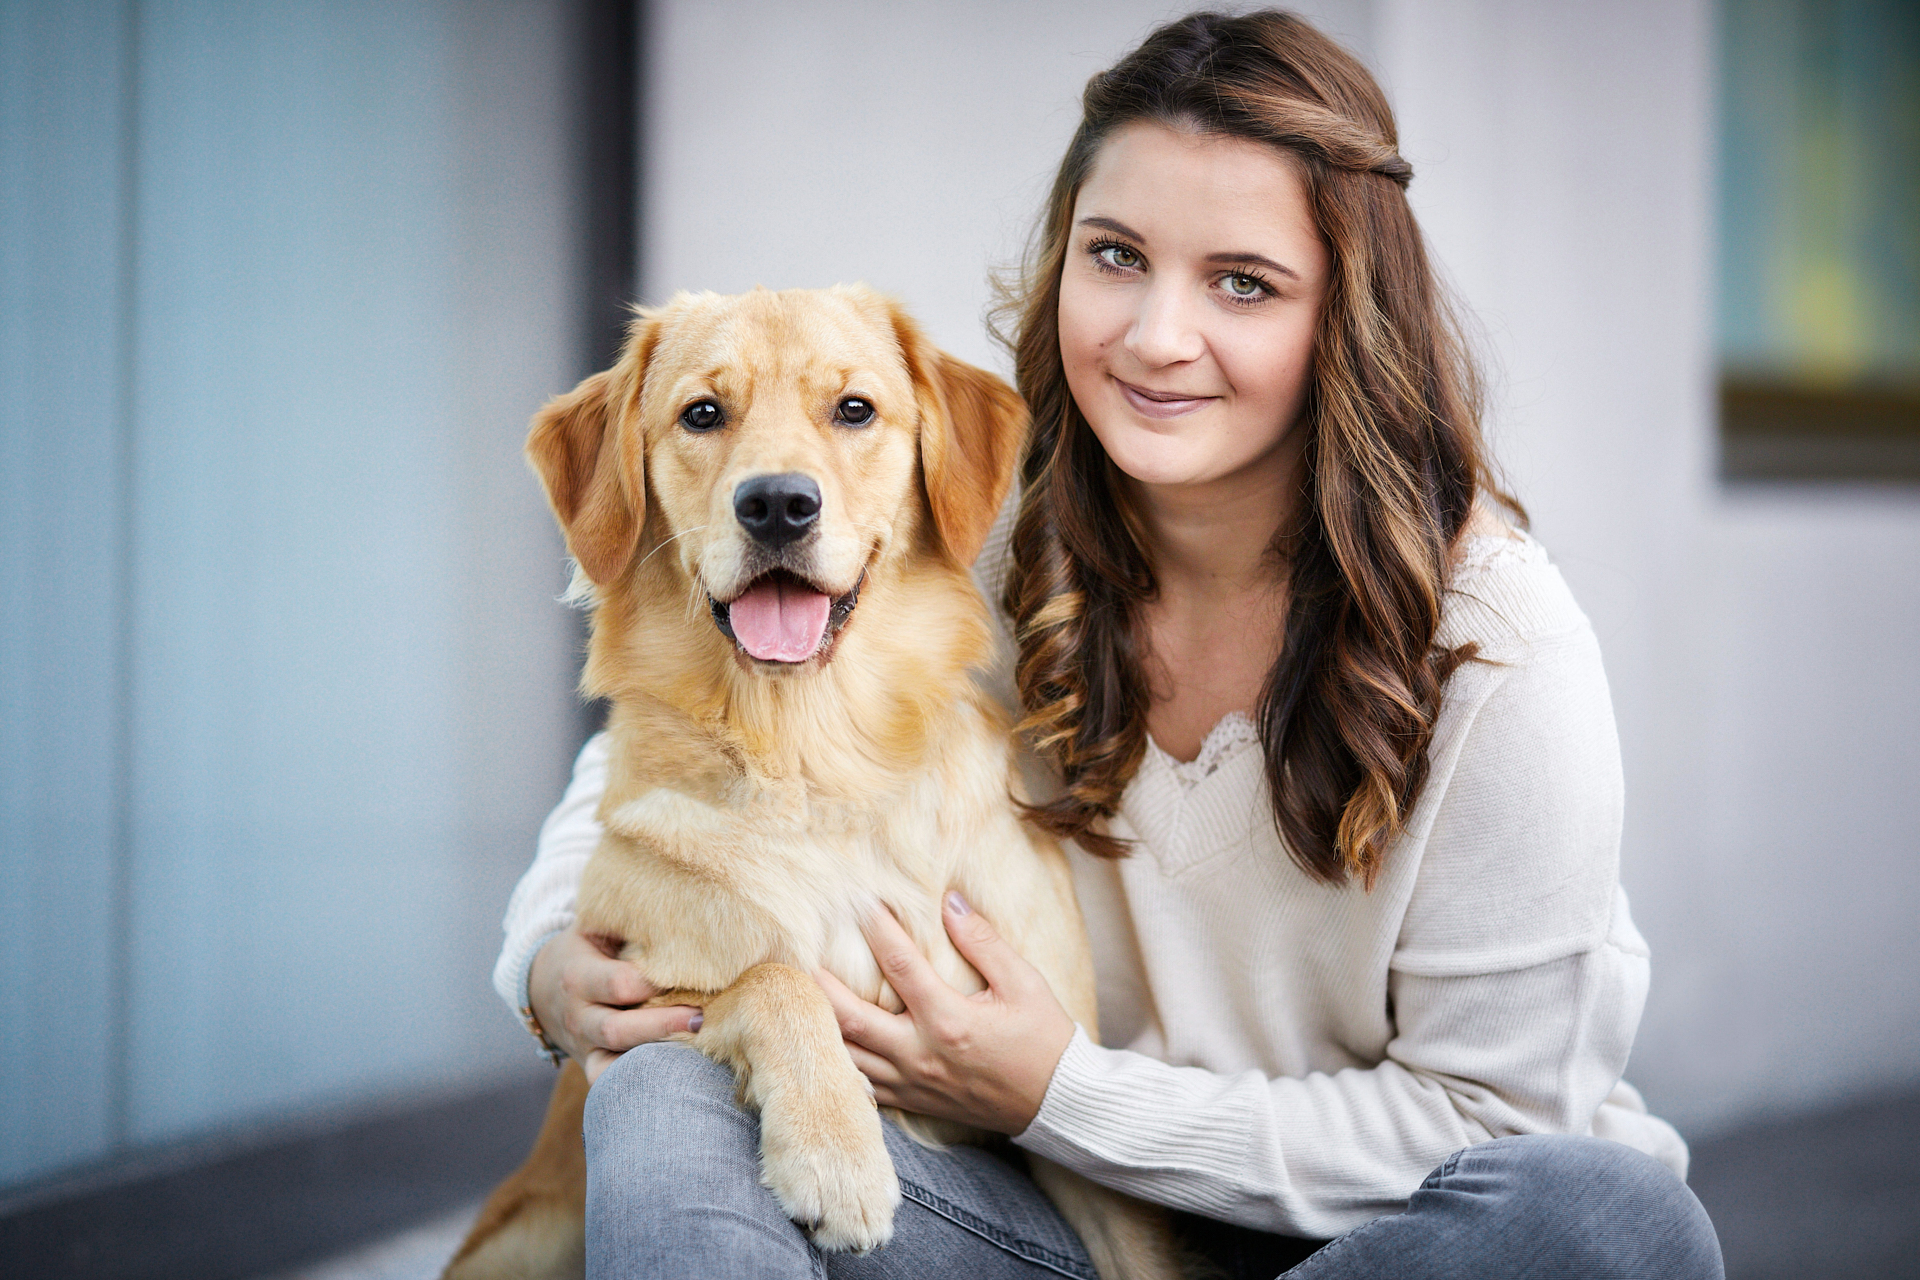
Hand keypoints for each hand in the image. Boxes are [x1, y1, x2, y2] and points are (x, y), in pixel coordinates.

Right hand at [528, 926, 699, 1083]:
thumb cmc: (585, 948)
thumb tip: (683, 915)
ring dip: (655, 1055)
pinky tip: (669, 1074)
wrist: (543, 985)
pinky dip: (634, 1082)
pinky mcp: (591, 1064)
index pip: (619, 984)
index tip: (688, 972)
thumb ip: (631, 925)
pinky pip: (608, 1081)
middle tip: (700, 1017)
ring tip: (694, 1044)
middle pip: (618, 1029)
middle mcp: (578, 1016)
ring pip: (614, 1061)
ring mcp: (583, 1045)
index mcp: (578, 977)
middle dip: (661, 1025)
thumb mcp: (597, 928)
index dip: (653, 982)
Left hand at [815, 891, 1074, 1134]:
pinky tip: (823, 1045)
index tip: (858, 899)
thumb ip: (983, 942)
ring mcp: (912, 1082)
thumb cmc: (1045, 1039)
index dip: (876, 928)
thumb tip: (949, 901)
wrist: (1057, 1103)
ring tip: (797, 996)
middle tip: (794, 952)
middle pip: (849, 1017)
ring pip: (846, 1056)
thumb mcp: (1024, 983)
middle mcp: (920, 1054)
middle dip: (818, 983)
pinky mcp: (913, 1100)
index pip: (899, 965)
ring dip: (819, 1025)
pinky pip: (861, 1087)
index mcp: (948, 1021)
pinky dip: (838, 1065)